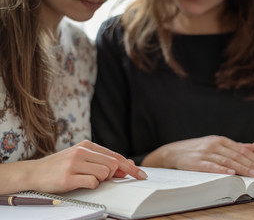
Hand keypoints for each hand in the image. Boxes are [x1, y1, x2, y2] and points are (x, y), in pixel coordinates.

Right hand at [28, 140, 146, 192]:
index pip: (116, 155)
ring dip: (100, 180)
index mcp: (87, 145)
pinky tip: (80, 183)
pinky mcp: (68, 177)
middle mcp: (82, 151)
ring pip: (105, 173)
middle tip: (103, 178)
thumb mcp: (83, 158)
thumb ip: (104, 160)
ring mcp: (75, 163)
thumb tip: (128, 165)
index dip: (131, 167)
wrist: (34, 173)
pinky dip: (91, 185)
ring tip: (86, 178)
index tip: (142, 175)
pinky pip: (92, 183)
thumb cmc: (61, 166)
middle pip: (114, 164)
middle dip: (114, 174)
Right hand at [142, 135, 253, 176]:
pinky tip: (232, 173)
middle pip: (236, 155)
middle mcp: (214, 145)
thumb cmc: (197, 149)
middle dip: (251, 164)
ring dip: (241, 168)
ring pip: (227, 161)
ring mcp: (206, 153)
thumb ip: (233, 146)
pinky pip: (212, 166)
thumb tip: (252, 147)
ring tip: (253, 174)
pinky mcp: (197, 162)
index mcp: (220, 140)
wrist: (174, 152)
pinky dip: (222, 170)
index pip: (240, 149)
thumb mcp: (215, 143)